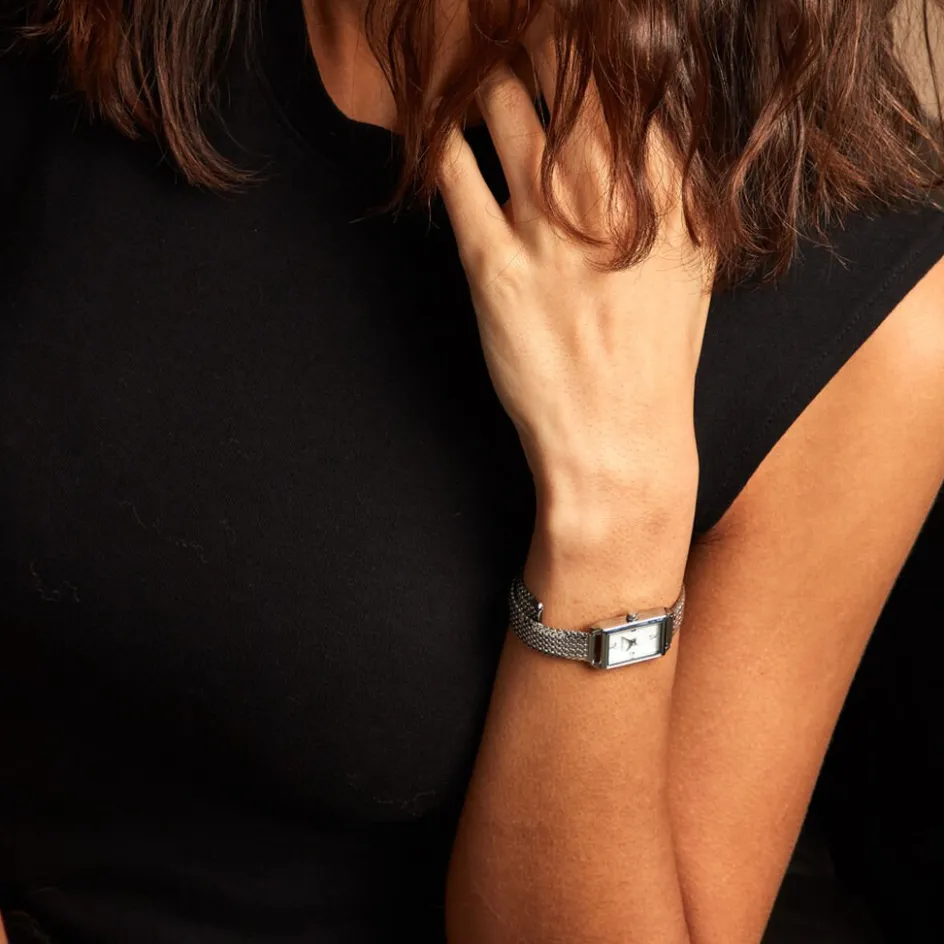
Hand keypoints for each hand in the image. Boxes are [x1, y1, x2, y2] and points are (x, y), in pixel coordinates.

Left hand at [435, 28, 714, 560]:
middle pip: (565, 71)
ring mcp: (547, 229)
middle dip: (531, 33)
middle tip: (507, 19)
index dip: (594, 38)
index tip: (570, 24)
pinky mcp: (491, 266)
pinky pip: (455, 176)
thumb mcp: (691, 263)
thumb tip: (648, 123)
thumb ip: (673, 187)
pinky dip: (440, 138)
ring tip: (468, 53)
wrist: (617, 438)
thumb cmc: (654, 354)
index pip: (630, 76)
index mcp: (667, 190)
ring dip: (482, 70)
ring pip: (505, 107)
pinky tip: (432, 120)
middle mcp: (608, 196)